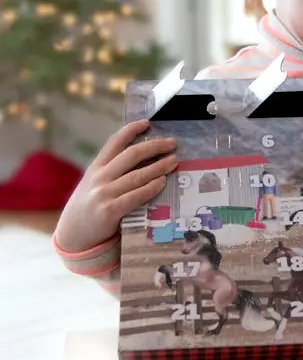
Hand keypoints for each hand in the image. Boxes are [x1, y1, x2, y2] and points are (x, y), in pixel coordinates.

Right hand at [54, 119, 177, 252]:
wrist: (72, 236)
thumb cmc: (90, 209)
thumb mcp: (94, 185)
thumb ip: (112, 173)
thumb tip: (144, 161)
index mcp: (96, 168)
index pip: (114, 142)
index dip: (131, 130)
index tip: (147, 122)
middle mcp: (99, 177)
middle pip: (131, 155)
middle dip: (154, 146)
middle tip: (172, 144)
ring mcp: (104, 194)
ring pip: (137, 175)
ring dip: (159, 167)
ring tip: (174, 161)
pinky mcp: (110, 211)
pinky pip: (136, 196)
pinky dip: (151, 188)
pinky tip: (162, 182)